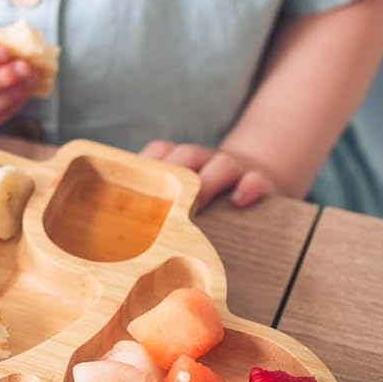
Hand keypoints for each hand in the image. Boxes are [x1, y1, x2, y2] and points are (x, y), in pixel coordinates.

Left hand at [139, 140, 280, 210]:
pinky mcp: (260, 182)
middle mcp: (206, 161)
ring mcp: (233, 170)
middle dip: (175, 170)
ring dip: (208, 182)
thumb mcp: (184, 194)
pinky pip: (256, 180)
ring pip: (222, 164)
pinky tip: (238, 200)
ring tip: (198, 205)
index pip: (160, 152)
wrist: (256, 180)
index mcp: (183, 161)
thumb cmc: (208, 196)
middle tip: (163, 197)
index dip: (147, 162)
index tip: (131, 180)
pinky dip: (249, 187)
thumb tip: (123, 230)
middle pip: (187, 155)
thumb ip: (159, 204)